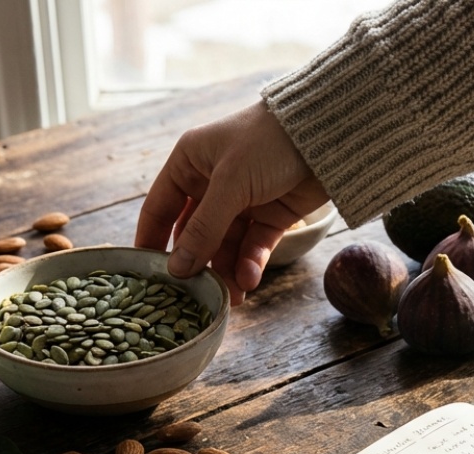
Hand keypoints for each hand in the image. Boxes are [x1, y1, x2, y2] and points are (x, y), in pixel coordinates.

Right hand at [135, 101, 328, 304]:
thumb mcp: (230, 184)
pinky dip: (250, 264)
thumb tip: (176, 269)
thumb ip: (203, 228)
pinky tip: (249, 280)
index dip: (151, 241)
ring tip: (231, 297)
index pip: (159, 208)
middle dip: (196, 264)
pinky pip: (253, 247)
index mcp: (189, 164)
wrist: (327, 136)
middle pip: (194, 235)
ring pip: (225, 246)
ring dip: (226, 271)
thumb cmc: (267, 143)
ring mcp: (241, 202)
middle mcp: (211, 184)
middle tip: (194, 296)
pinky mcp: (270, 216)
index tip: (146, 277)